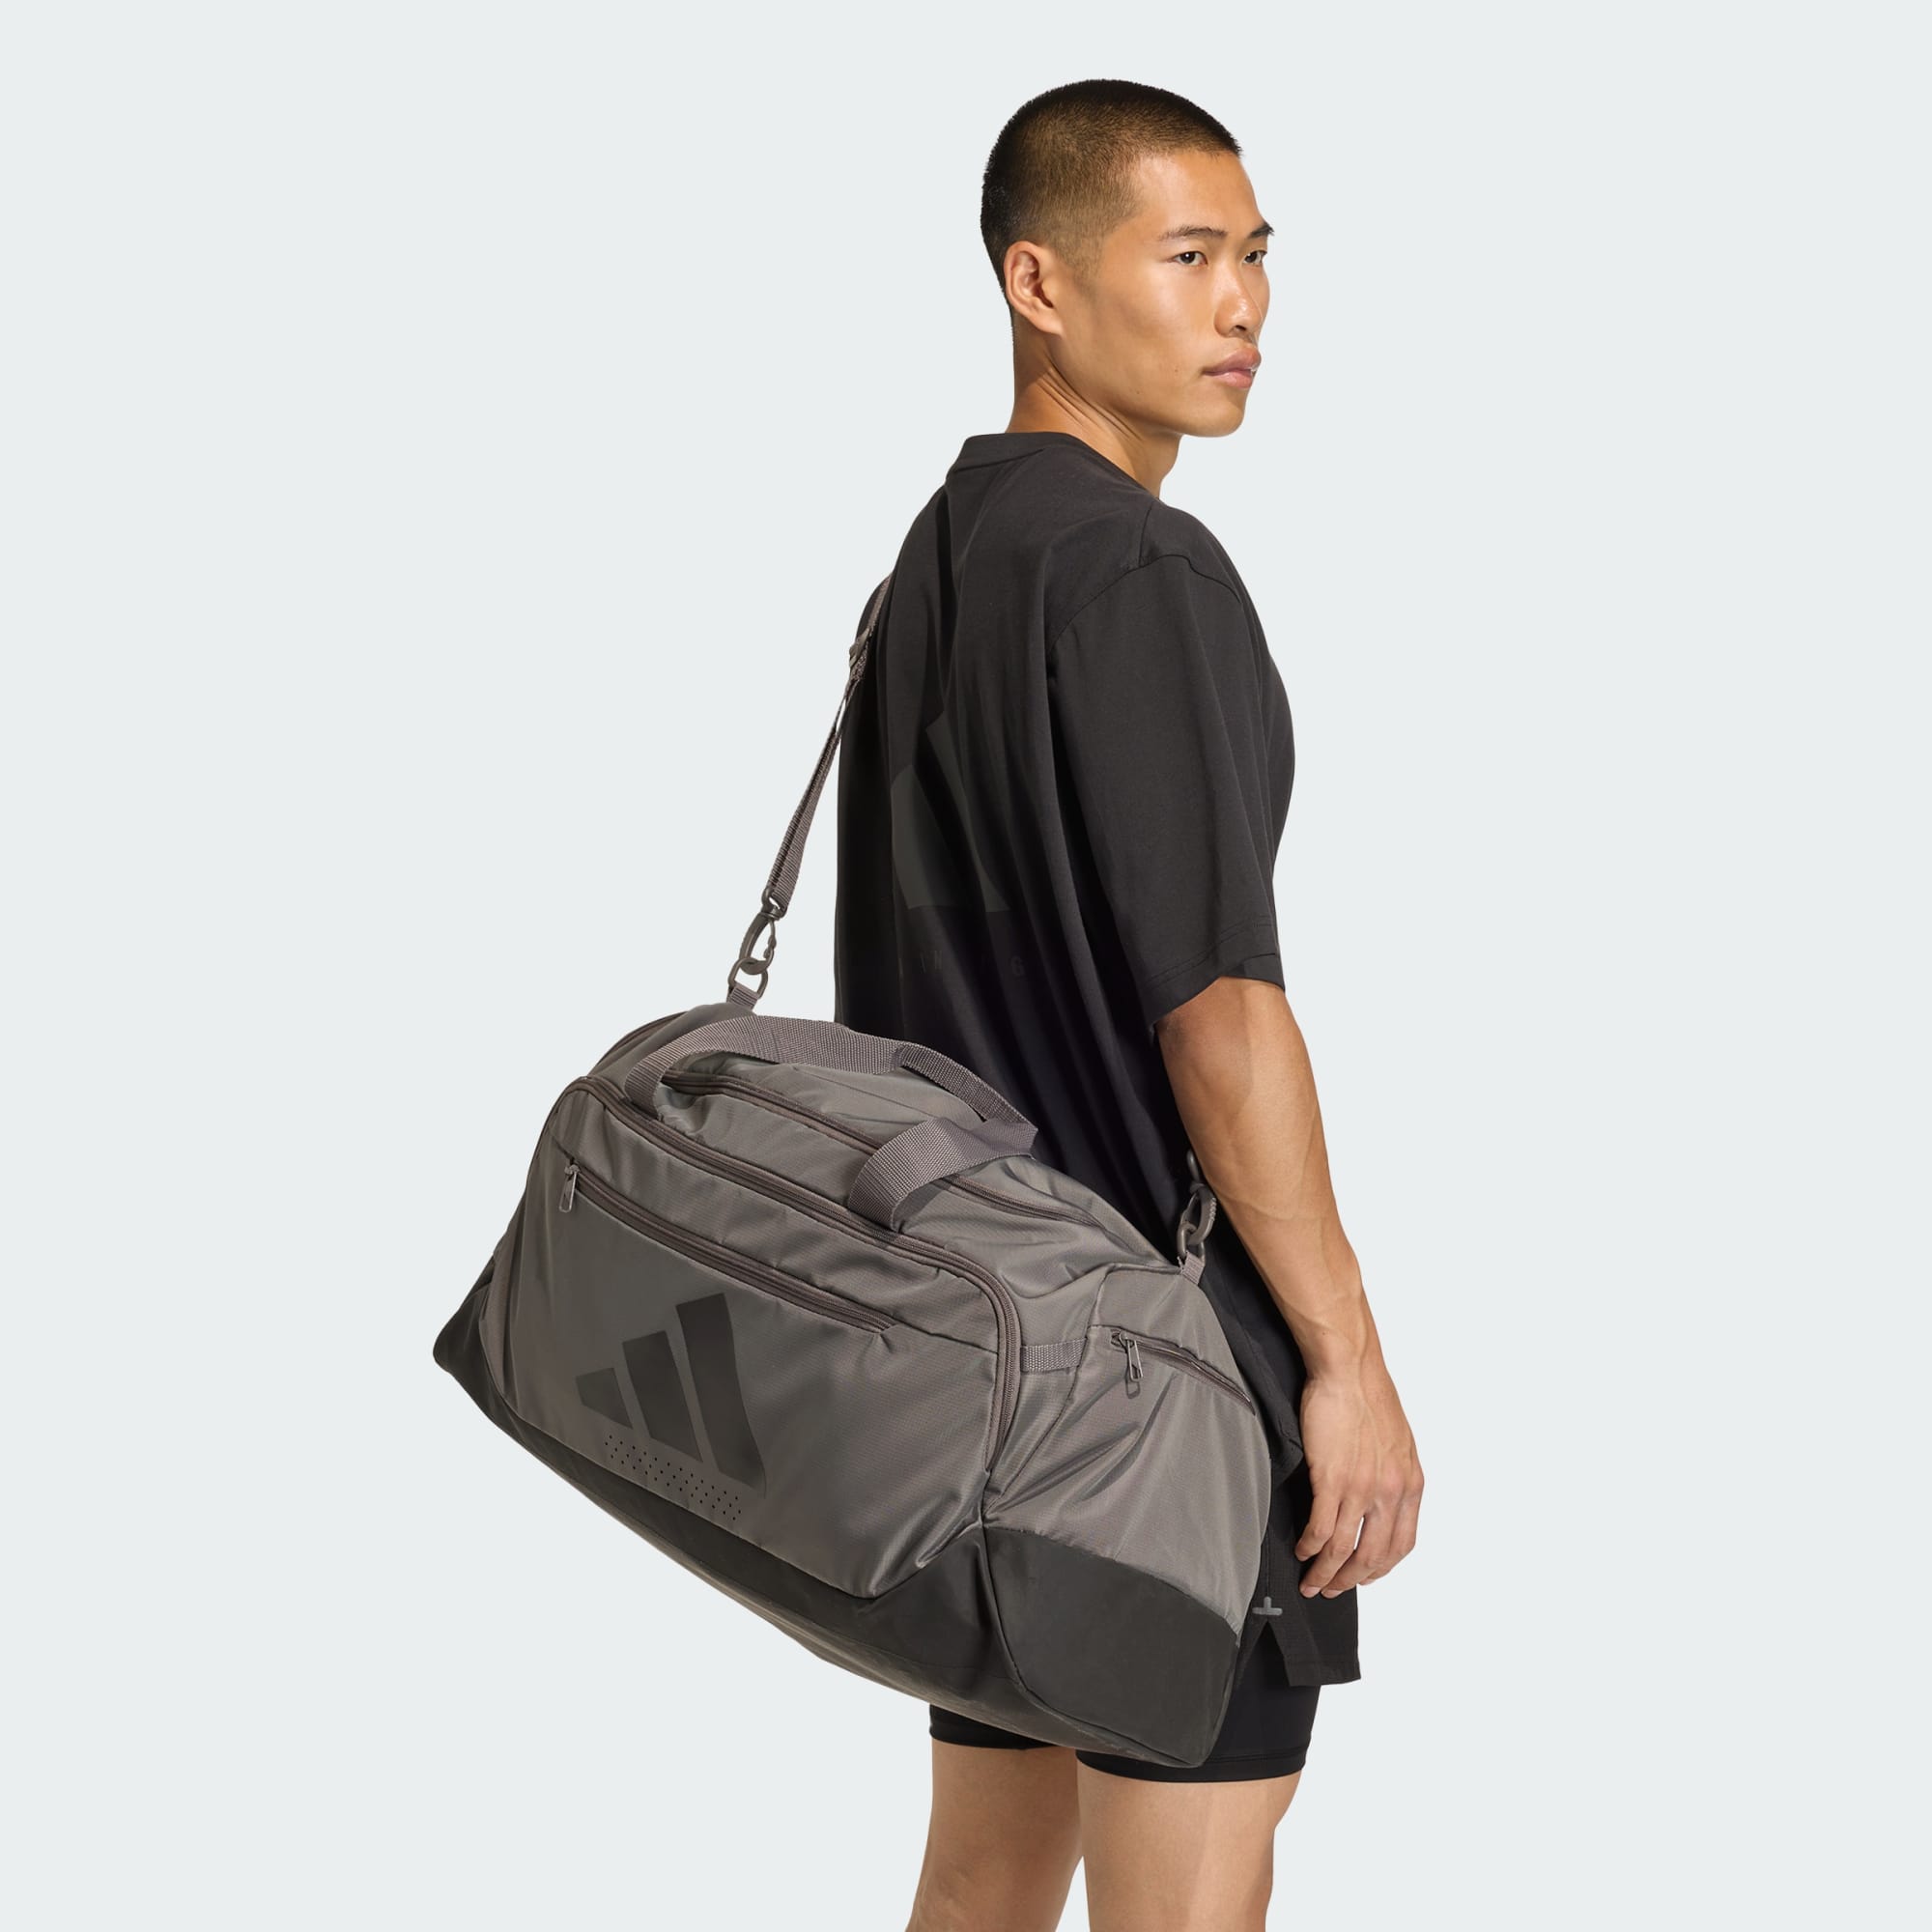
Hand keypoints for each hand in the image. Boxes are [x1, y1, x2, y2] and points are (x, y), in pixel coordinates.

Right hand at [1293, 1360, 1422, 1596]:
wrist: (1349, 1369)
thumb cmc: (1368, 1395)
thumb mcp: (1396, 1442)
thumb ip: (1391, 1475)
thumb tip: (1377, 1498)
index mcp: (1410, 1484)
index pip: (1401, 1544)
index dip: (1381, 1568)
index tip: (1365, 1575)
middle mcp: (1391, 1492)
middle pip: (1373, 1556)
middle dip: (1351, 1580)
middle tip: (1332, 1589)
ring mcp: (1362, 1488)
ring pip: (1345, 1549)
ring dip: (1326, 1572)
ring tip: (1312, 1581)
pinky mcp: (1332, 1479)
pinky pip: (1322, 1528)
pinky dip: (1310, 1546)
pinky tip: (1302, 1549)